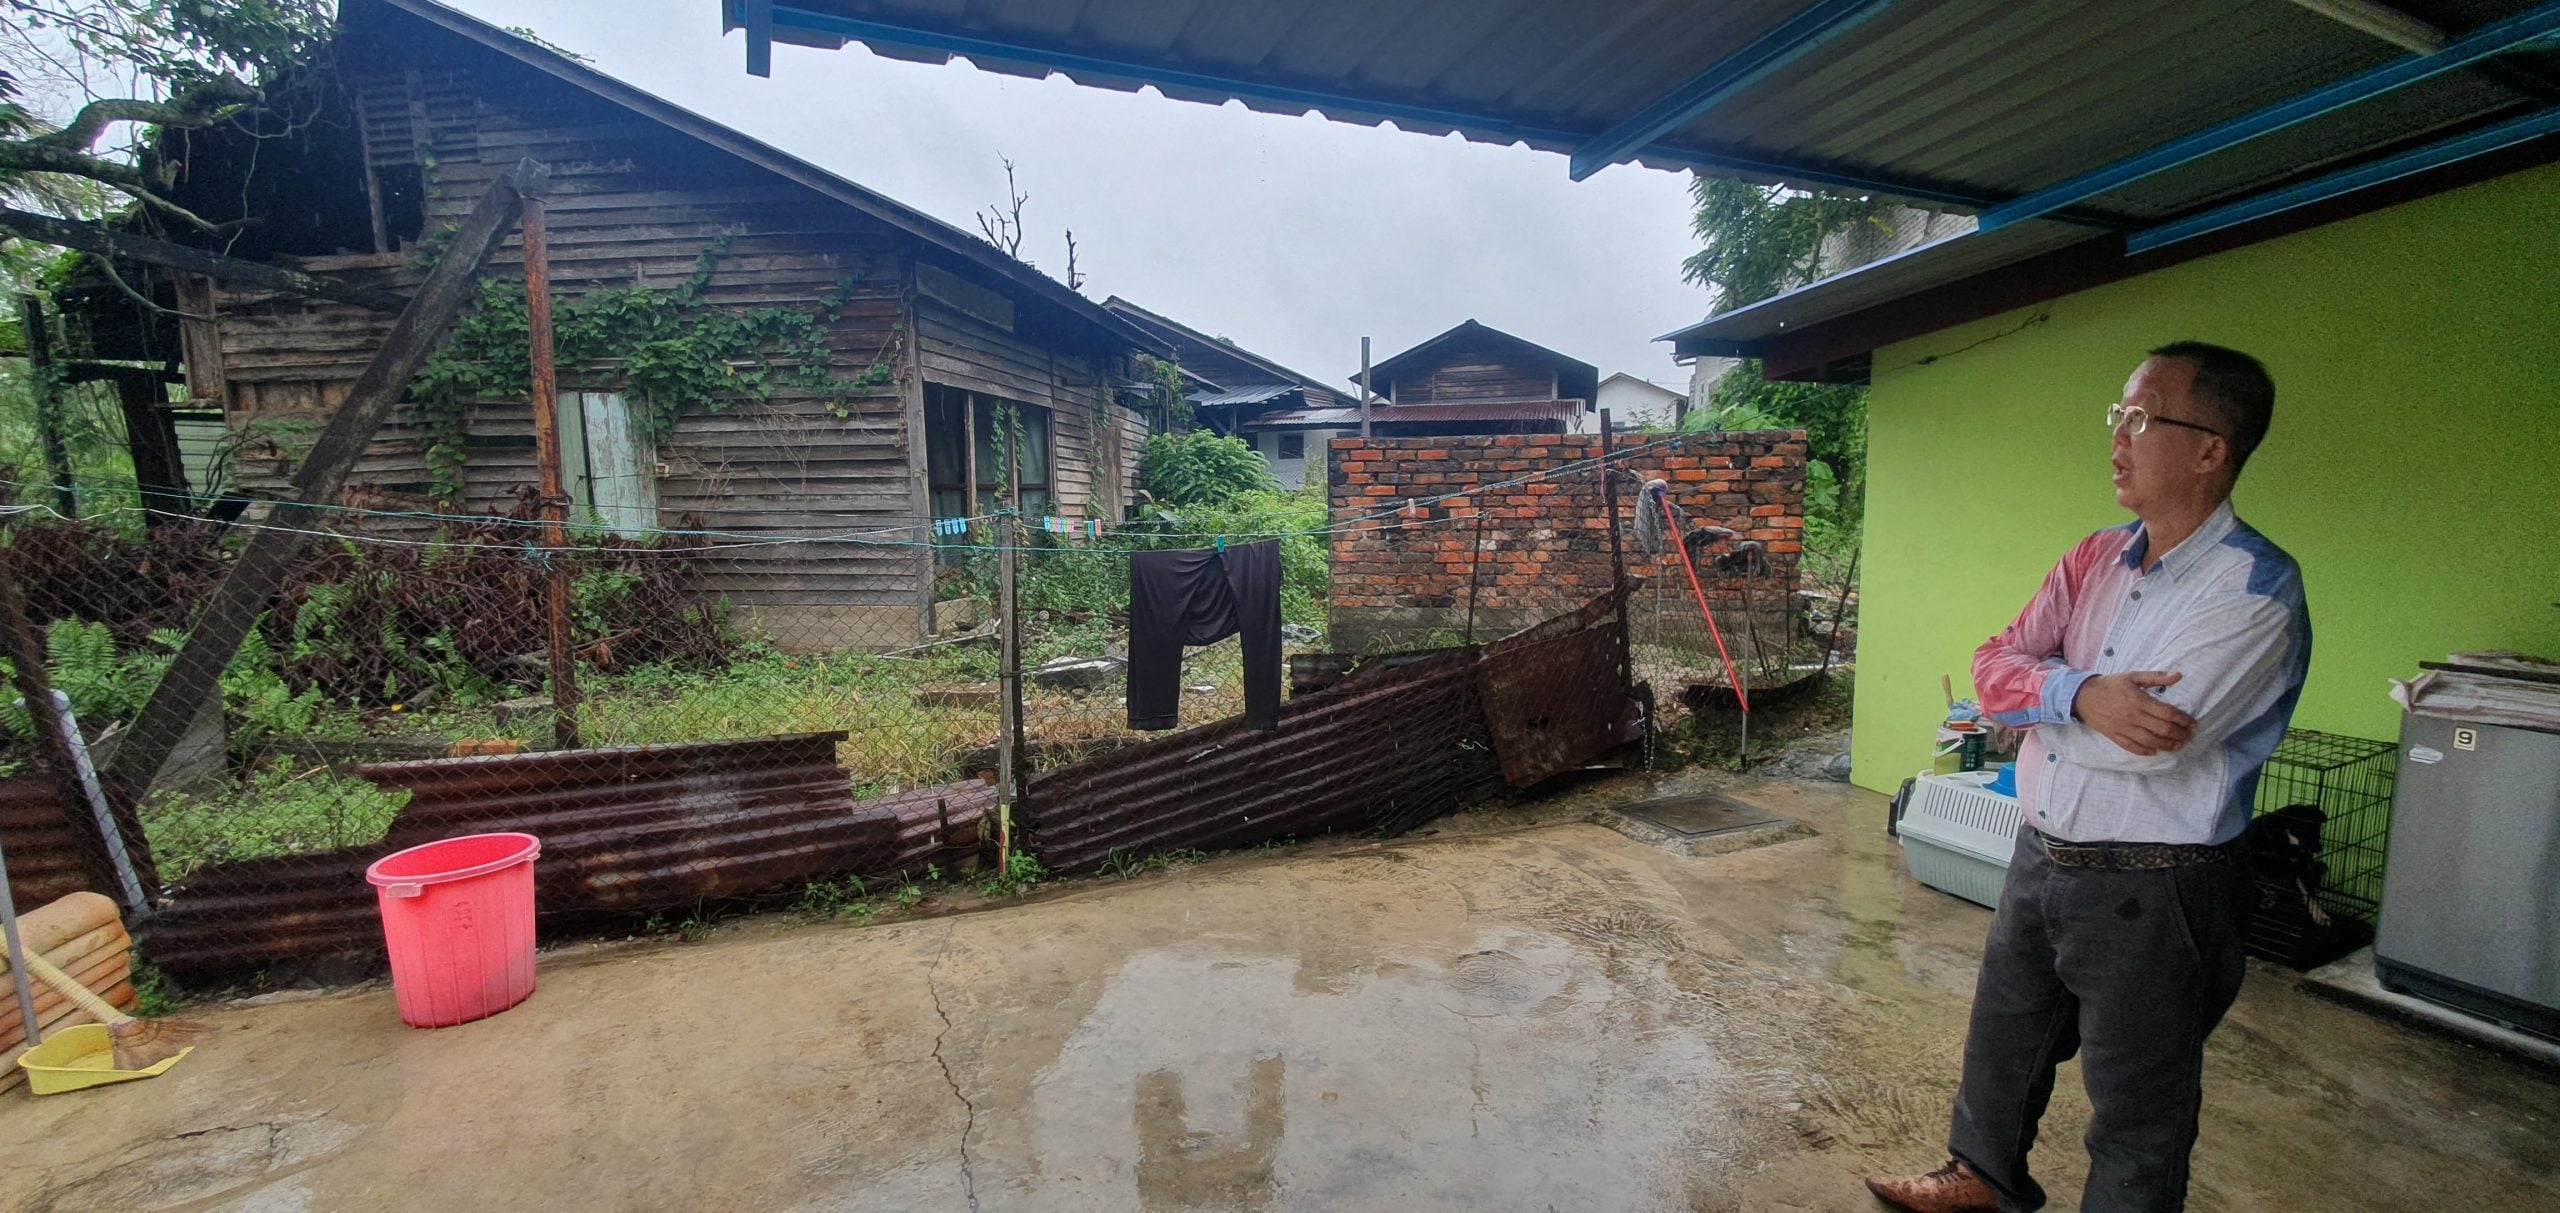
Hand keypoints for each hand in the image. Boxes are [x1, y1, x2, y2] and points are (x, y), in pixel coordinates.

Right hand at [2072, 671, 2194, 755]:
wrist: (2082, 696)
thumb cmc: (2110, 685)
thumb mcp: (2132, 676)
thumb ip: (2156, 677)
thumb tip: (2178, 676)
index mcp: (2139, 700)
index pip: (2167, 713)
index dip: (2183, 720)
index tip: (2193, 724)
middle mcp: (2132, 716)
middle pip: (2162, 729)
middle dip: (2180, 734)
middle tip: (2189, 736)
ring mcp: (2123, 728)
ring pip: (2151, 741)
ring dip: (2167, 745)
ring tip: (2178, 745)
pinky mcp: (2115, 736)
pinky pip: (2133, 747)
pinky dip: (2146, 751)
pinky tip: (2156, 750)